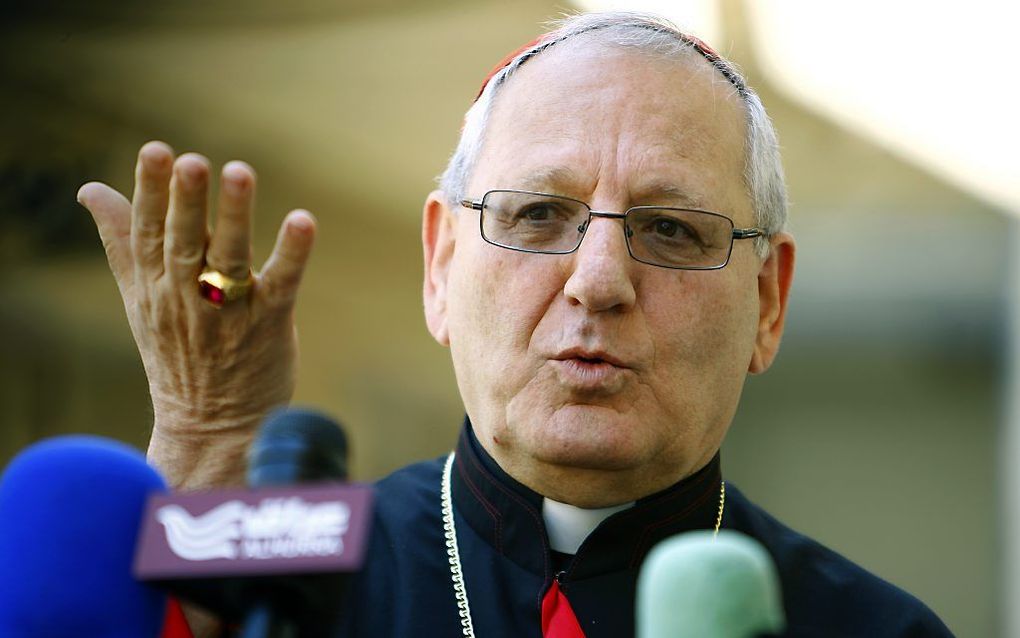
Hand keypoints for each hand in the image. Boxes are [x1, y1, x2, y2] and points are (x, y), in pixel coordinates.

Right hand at [77, 141, 315, 488]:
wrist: (210, 425)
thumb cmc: (176, 352)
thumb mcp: (139, 299)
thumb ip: (121, 242)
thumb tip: (91, 189)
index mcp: (155, 286)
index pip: (148, 233)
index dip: (151, 191)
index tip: (155, 150)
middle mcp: (188, 297)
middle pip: (186, 243)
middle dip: (187, 202)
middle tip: (192, 160)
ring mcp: (230, 311)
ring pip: (231, 259)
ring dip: (235, 216)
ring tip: (239, 172)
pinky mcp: (270, 323)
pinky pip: (282, 284)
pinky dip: (292, 253)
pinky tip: (302, 220)